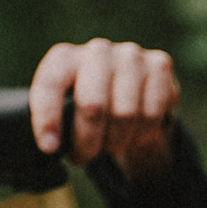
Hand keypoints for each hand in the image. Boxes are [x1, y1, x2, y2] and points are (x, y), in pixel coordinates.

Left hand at [29, 38, 178, 177]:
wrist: (129, 88)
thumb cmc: (87, 104)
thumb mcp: (62, 109)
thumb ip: (51, 121)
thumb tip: (47, 148)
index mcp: (64, 57)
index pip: (51, 84)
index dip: (48, 119)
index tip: (49, 148)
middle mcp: (97, 50)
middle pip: (92, 106)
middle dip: (87, 142)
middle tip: (85, 157)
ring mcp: (131, 56)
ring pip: (125, 115)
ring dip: (117, 142)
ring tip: (112, 144)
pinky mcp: (159, 66)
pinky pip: (152, 114)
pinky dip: (142, 135)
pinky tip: (135, 133)